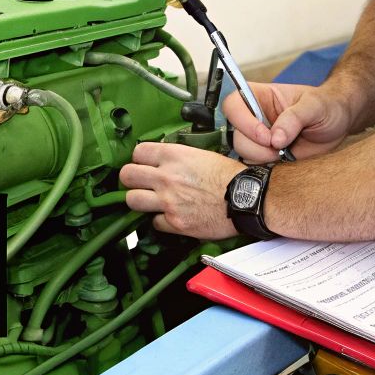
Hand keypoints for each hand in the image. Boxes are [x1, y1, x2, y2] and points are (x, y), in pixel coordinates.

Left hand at [119, 142, 245, 239]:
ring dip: (139, 200)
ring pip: (132, 200)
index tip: (143, 164)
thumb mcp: (202, 155)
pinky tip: (169, 216)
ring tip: (148, 201)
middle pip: (127, 176)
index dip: (138, 159)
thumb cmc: (230, 177)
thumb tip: (164, 160)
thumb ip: (178, 157)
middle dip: (130, 179)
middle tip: (138, 183)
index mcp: (174, 156)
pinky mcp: (175, 222)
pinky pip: (154, 223)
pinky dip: (160, 221)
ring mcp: (169, 201)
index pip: (138, 152)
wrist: (246, 199)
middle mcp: (167, 177)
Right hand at [222, 82, 351, 162]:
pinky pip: (255, 166)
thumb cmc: (327, 106)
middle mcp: (254, 117)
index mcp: (259, 96)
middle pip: (235, 134)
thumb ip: (295, 117)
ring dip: (262, 158)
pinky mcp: (266, 155)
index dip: (243, 122)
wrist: (339, 125)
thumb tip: (275, 138)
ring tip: (286, 154)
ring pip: (243, 153)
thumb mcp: (315, 105)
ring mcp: (258, 138)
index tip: (267, 136)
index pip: (233, 104)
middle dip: (256, 146)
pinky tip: (285, 161)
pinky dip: (267, 168)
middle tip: (280, 149)